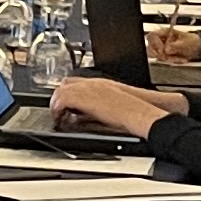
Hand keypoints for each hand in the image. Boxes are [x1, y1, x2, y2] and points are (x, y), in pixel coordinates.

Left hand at [49, 75, 181, 133]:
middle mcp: (93, 83)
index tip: (65, 105)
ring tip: (58, 117)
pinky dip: (58, 109)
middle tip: (59, 111)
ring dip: (57, 104)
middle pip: (66, 84)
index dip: (68, 93)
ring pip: (61, 91)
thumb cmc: (135, 111)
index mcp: (101, 83)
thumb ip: (98, 108)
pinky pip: (62, 100)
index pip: (76, 81)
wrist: (143, 111)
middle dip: (60, 97)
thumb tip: (83, 118)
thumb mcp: (113, 106)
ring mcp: (88, 88)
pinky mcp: (84, 97)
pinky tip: (60, 118)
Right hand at [145, 24, 200, 62]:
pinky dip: (170, 61)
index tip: (162, 50)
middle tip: (169, 57)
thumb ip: (175, 46)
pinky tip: (177, 59)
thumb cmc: (192, 41)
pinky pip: (162, 60)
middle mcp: (160, 39)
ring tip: (177, 58)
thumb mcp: (186, 43)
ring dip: (166, 59)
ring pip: (155, 55)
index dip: (155, 43)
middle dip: (160, 54)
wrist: (197, 48)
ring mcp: (161, 47)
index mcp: (165, 32)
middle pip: (150, 46)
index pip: (152, 36)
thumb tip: (166, 49)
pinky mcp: (163, 54)